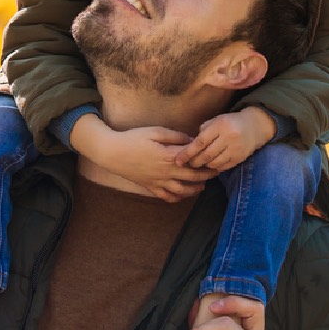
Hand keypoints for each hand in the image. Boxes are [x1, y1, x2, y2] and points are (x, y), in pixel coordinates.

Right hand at [71, 116, 215, 201]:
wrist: (112, 152)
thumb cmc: (134, 138)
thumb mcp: (156, 131)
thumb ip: (176, 137)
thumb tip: (192, 140)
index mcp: (169, 156)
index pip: (194, 160)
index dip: (207, 159)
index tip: (215, 157)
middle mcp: (166, 172)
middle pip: (192, 177)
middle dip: (207, 175)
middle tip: (216, 173)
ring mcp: (158, 182)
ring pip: (182, 191)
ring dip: (195, 189)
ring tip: (203, 186)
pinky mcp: (150, 187)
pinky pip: (167, 197)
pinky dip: (177, 198)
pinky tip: (182, 194)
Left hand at [176, 108, 275, 170]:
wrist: (255, 126)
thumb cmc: (231, 122)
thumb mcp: (216, 120)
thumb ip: (203, 131)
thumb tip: (189, 147)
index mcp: (220, 125)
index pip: (200, 142)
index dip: (187, 153)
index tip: (178, 160)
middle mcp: (229, 137)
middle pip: (206, 155)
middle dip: (195, 162)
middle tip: (189, 164)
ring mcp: (236, 149)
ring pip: (214, 163)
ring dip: (205, 165)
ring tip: (200, 163)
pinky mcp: (240, 158)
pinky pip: (224, 167)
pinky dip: (215, 167)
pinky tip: (211, 165)